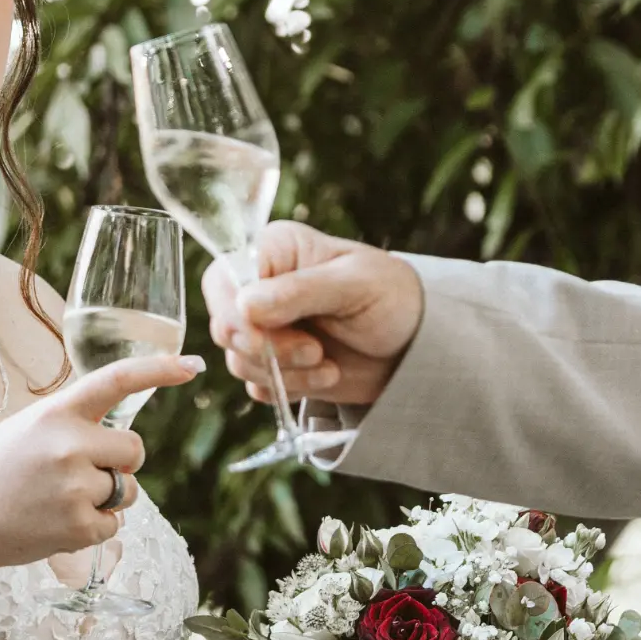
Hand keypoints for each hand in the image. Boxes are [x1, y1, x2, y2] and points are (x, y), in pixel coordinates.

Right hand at [0, 354, 203, 583]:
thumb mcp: (31, 429)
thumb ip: (76, 426)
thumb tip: (126, 444)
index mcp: (57, 412)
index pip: (117, 380)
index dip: (160, 370)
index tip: (193, 366)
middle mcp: (69, 444)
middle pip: (134, 449)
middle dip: (119, 463)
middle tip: (78, 473)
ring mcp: (74, 487)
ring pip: (127, 490)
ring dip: (105, 497)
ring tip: (58, 500)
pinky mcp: (77, 526)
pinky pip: (113, 524)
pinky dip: (93, 528)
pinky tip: (55, 522)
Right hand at [202, 221, 423, 406]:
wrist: (415, 346)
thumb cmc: (392, 298)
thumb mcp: (355, 285)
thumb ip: (300, 292)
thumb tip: (246, 306)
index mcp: (275, 250)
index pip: (225, 279)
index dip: (238, 314)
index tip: (272, 334)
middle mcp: (261, 287)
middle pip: (225, 325)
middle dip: (268, 349)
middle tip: (315, 352)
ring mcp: (265, 327)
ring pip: (239, 361)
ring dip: (285, 373)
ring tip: (328, 364)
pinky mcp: (275, 364)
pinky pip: (258, 385)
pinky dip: (290, 389)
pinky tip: (325, 376)